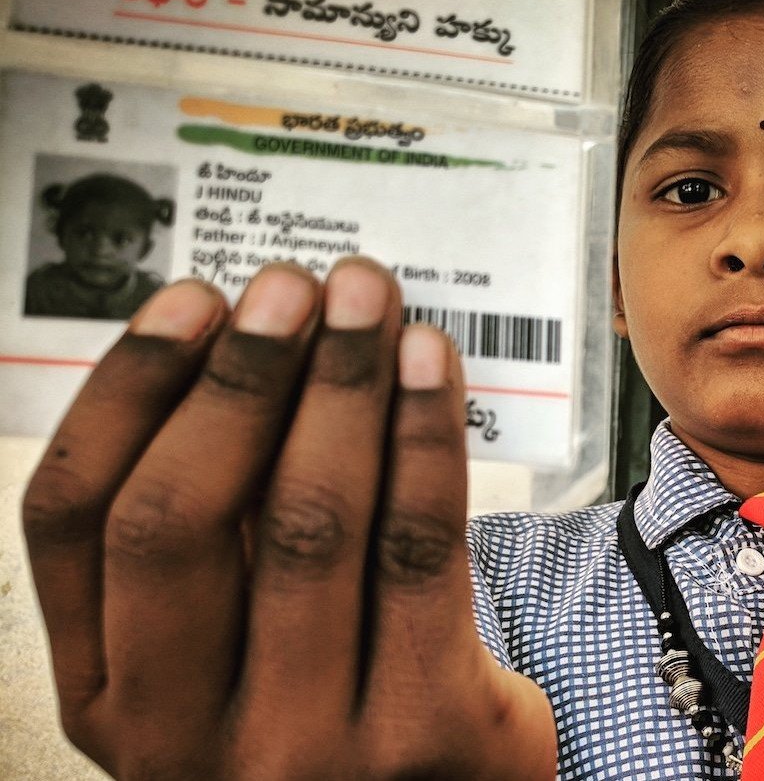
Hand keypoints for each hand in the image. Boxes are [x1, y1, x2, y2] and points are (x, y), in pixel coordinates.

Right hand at [23, 259, 555, 778]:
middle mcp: (181, 735)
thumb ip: (209, 546)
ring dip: (342, 385)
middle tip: (293, 287)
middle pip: (181, 515)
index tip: (188, 302)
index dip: (128, 390)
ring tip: (369, 302)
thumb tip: (234, 358)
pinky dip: (425, 436)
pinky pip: (419, 548)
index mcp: (109, 698)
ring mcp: (300, 744)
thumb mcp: (226, 661)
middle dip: (241, 376)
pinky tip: (432, 368)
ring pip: (308, 522)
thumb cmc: (328, 715)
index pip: (73, 521)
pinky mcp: (419, 730)